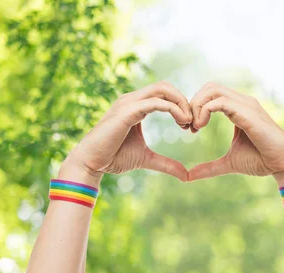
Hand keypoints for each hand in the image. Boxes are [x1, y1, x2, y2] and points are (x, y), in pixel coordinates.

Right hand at [60, 81, 192, 185]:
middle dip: (184, 101)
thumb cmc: (113, 158)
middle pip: (165, 86)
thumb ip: (166, 164)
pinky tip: (182, 122)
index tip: (190, 126)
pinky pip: (155, 102)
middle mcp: (132, 100)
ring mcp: (128, 103)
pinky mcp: (127, 112)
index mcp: (136, 106)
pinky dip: (173, 109)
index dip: (181, 105)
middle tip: (193, 122)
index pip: (164, 93)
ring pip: (162, 89)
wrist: (91, 163)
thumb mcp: (146, 159)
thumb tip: (186, 175)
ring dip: (181, 103)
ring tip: (189, 122)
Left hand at [188, 82, 283, 184]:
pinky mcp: (248, 113)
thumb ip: (209, 167)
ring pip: (212, 90)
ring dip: (197, 106)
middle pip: (209, 87)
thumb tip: (188, 176)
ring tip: (194, 127)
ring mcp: (246, 105)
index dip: (195, 107)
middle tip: (188, 126)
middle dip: (193, 103)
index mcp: (238, 109)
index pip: (211, 94)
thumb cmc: (262, 161)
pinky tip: (201, 127)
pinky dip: (204, 111)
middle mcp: (242, 102)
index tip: (190, 129)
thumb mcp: (229, 163)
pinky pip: (220, 102)